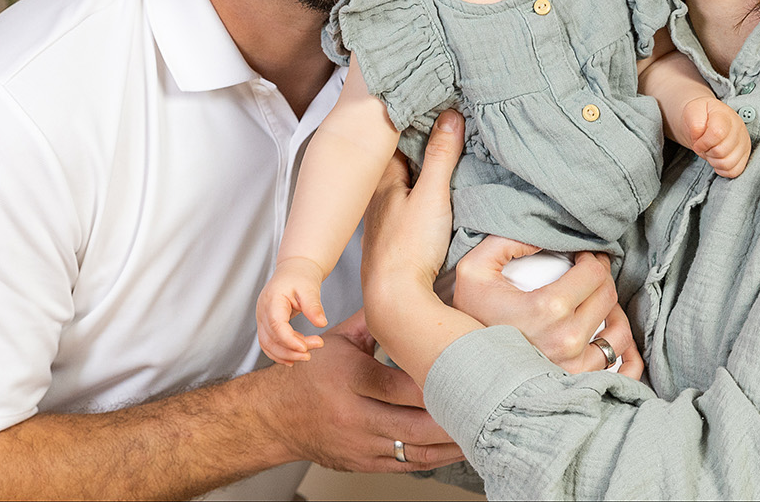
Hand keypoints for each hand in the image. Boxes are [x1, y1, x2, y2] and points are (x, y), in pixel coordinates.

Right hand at [256, 258, 327, 364]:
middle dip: (290, 350)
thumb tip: (322, 323)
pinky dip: (280, 352)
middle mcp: (262, 310)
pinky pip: (268, 343)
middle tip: (313, 351)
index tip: (305, 348)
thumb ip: (313, 306)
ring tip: (307, 356)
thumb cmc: (301, 276)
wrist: (294, 269)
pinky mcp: (266, 324)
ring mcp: (261, 318)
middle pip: (270, 338)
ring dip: (285, 354)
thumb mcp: (310, 287)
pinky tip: (294, 357)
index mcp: (272, 299)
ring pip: (267, 344)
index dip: (289, 340)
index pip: (276, 325)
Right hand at [264, 310, 463, 470]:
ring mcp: (359, 444)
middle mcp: (353, 415)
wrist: (274, 417)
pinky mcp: (363, 463)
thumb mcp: (339, 339)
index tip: (464, 374)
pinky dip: (435, 458)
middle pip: (412, 423)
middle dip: (451, 417)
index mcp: (349, 378)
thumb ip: (376, 320)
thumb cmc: (309, 375)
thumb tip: (412, 294)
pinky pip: (406, 465)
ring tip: (481, 428)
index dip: (434, 383)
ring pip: (413, 450)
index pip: (398, 385)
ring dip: (449, 443)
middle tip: (485, 404)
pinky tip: (457, 449)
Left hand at [363, 109, 483, 383]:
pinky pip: (403, 208)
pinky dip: (416, 196)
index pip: (391, 140)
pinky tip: (429, 201)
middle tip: (439, 125)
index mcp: (382, 181)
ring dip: (416, 173)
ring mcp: (381, 222)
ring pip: (399, 187)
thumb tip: (450, 116)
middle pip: (395, 163)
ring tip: (440, 157)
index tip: (428, 104)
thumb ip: (441, 156)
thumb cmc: (409, 249)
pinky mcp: (391, 244)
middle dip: (414, 146)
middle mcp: (376, 199)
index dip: (409, 121)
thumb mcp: (432, 195)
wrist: (394, 302)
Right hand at [454, 238, 642, 378]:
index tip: (583, 255)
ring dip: (613, 311)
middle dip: (602, 277)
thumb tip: (542, 234)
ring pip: (619, 333)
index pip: (594, 273)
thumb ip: (506, 241)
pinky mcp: (578, 386)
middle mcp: (567, 341)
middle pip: (608, 297)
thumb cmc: (467, 318)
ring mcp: (575, 368)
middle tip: (589, 272)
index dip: (592, 257)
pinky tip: (609, 336)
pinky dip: (624, 353)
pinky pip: (621, 370)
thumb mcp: (475, 268)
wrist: (458, 368)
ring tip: (595, 302)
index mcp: (547, 308)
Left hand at [684, 95, 750, 177]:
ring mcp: (744, 142)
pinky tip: (717, 159)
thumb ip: (694, 121)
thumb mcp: (692, 111)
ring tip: (711, 152)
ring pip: (728, 163)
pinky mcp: (745, 155)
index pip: (717, 133)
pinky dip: (722, 169)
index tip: (697, 143)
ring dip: (714, 161)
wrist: (705, 120)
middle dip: (707, 152)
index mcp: (725, 115)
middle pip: (722, 151)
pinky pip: (734, 171)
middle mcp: (738, 127)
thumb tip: (699, 135)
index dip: (703, 142)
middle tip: (704, 146)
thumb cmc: (700, 116)